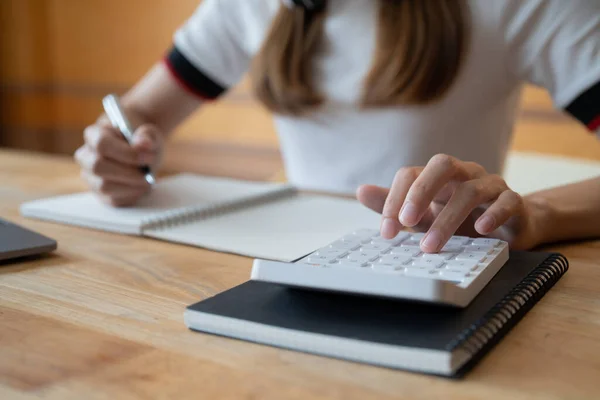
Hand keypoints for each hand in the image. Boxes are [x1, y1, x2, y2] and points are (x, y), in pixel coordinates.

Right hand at [74, 117, 163, 206]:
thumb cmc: (141, 141)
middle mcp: (86, 156)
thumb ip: (147, 135)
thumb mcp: (149, 133)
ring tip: (147, 179)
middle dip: (128, 172)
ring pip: (104, 187)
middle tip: (147, 171)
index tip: (148, 157)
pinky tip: (141, 186)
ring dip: (131, 185)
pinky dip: (132, 195)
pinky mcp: (100, 194)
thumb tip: (143, 144)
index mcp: (94, 134)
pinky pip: (113, 200)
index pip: (101, 144)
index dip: (127, 153)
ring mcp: (90, 177)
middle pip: (98, 167)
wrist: (142, 153)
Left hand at [357, 154, 542, 252]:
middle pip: (442, 165)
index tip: (386, 232)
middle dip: (421, 192)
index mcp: (437, 176)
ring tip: (432, 245)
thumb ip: (394, 205)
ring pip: (470, 190)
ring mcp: (490, 185)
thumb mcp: (423, 215)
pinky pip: (507, 201)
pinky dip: (494, 213)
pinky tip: (481, 229)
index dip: (395, 199)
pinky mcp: (514, 201)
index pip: (410, 174)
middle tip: (405, 222)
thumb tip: (361, 191)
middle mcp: (464, 174)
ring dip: (448, 218)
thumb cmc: (460, 219)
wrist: (509, 226)